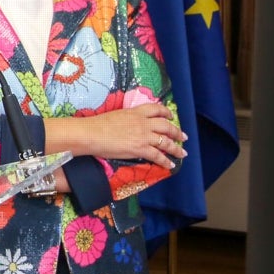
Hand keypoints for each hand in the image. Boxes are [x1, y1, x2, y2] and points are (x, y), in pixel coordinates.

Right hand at [48, 103, 186, 167]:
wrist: (91, 133)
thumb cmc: (97, 124)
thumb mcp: (116, 115)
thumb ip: (128, 118)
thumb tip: (131, 123)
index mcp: (135, 112)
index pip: (156, 109)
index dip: (166, 113)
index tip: (171, 117)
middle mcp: (143, 123)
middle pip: (166, 126)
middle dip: (177, 132)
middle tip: (183, 137)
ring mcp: (143, 136)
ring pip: (166, 141)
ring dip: (176, 148)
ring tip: (182, 152)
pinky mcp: (141, 149)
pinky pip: (158, 156)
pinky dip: (166, 161)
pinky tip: (170, 164)